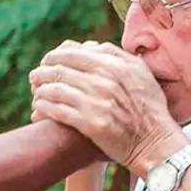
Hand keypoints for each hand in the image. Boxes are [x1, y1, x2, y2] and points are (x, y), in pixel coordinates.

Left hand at [28, 41, 180, 172]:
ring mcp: (97, 102)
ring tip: (36, 93)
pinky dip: (43, 108)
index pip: (72, 53)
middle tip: (34, 77)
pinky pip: (58, 111)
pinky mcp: (91, 124)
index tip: (47, 62)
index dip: (54, 56)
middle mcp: (105, 81)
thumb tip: (90, 46)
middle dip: (42, 72)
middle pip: (60, 70)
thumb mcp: (140, 73)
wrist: (156, 143)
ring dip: (40, 90)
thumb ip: (116, 55)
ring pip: (55, 89)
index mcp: (115, 65)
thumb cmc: (148, 108)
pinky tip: (38, 110)